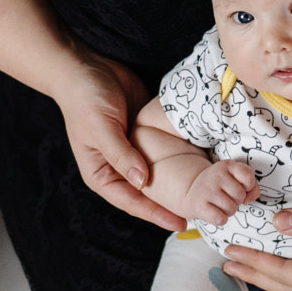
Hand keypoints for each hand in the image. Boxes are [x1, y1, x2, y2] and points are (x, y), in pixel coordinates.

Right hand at [53, 50, 186, 231]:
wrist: (87, 67)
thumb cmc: (86, 99)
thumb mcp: (102, 127)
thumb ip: (121, 154)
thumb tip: (142, 182)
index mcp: (101, 174)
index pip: (131, 202)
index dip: (156, 214)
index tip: (180, 223)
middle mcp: (118, 168)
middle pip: (148, 194)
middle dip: (171, 204)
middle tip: (201, 213)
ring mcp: (133, 152)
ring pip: (159, 175)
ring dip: (178, 184)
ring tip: (204, 194)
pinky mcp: (145, 135)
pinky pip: (164, 153)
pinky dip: (180, 160)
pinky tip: (200, 166)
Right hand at [185, 160, 258, 224]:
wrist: (192, 190)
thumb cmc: (220, 186)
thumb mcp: (236, 178)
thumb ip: (252, 186)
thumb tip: (248, 199)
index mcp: (227, 165)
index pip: (247, 175)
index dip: (249, 185)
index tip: (241, 186)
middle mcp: (216, 175)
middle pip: (240, 195)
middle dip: (237, 200)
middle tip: (226, 196)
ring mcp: (207, 190)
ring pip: (231, 208)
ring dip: (229, 210)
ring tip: (220, 204)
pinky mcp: (199, 205)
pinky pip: (220, 219)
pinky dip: (220, 219)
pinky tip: (214, 211)